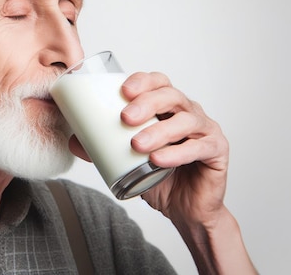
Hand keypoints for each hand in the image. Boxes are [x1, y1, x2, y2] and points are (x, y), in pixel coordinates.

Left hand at [70, 71, 256, 272]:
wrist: (185, 209)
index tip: (123, 90)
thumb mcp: (127, 160)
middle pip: (172, 96)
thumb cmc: (159, 177)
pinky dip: (178, 153)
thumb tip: (73, 141)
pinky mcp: (217, 151)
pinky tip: (159, 160)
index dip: (142, 81)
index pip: (158, 82)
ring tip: (137, 144)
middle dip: (147, 103)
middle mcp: (189, 112)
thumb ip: (103, 148)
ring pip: (186, 120)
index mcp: (167, 108)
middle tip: (125, 117)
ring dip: (160, 130)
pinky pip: (199, 147)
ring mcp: (206, 130)